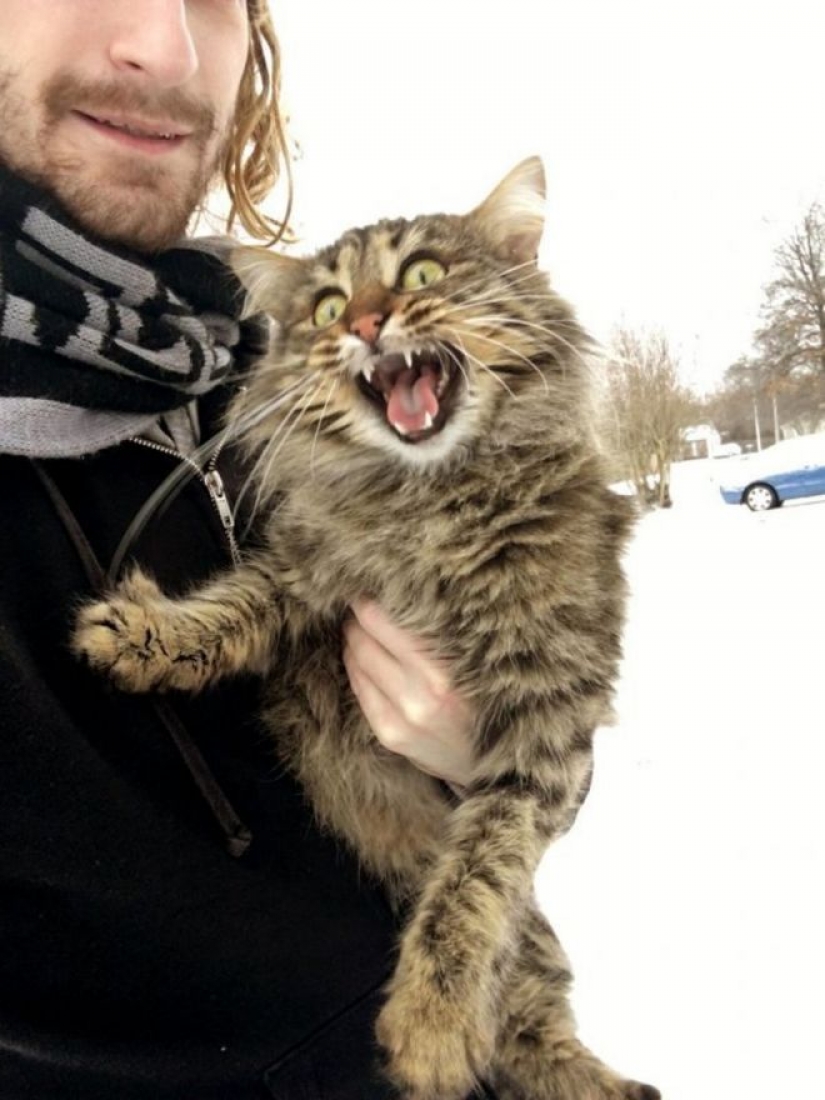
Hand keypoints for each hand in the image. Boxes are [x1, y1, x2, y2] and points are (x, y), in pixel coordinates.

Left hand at [342, 600, 475, 787]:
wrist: (496, 767)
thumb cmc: (490, 702)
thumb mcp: (479, 664)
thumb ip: (445, 635)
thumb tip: (403, 595)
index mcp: (445, 672)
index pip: (382, 621)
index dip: (369, 599)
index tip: (370, 586)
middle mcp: (420, 696)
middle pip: (364, 637)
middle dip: (358, 616)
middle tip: (361, 602)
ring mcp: (401, 718)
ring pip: (356, 659)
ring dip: (353, 638)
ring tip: (361, 627)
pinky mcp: (389, 734)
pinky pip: (358, 687)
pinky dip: (354, 665)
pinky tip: (361, 657)